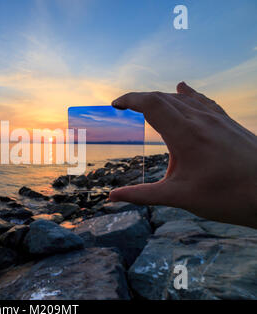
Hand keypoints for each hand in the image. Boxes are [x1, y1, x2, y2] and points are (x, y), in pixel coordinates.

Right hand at [109, 82, 256, 227]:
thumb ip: (143, 195)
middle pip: (164, 97)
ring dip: (160, 98)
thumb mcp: (180, 197)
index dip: (130, 99)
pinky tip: (184, 88)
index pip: (151, 104)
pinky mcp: (228, 123)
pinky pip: (202, 100)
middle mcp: (201, 120)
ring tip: (146, 105)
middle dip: (140, 99)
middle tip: (124, 107)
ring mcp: (217, 119)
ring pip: (183, 98)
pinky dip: (186, 95)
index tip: (115, 104)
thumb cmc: (227, 197)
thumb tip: (113, 197)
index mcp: (186, 135)